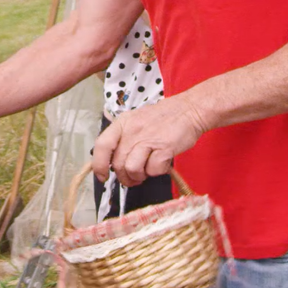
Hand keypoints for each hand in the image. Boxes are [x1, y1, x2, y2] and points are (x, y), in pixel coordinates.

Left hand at [92, 95, 207, 186]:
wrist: (189, 110)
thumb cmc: (162, 119)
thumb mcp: (135, 121)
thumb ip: (123, 138)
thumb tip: (113, 162)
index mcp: (122, 123)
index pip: (102, 146)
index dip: (99, 165)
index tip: (102, 176)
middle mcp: (132, 131)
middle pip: (118, 163)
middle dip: (124, 177)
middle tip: (133, 178)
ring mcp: (148, 139)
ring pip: (132, 169)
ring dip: (139, 176)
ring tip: (146, 171)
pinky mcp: (164, 147)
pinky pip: (153, 170)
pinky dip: (157, 172)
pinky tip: (161, 163)